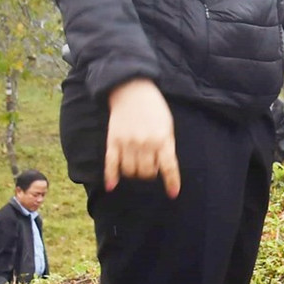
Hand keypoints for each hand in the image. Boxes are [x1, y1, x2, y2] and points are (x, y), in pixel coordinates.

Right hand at [105, 78, 179, 195]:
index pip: (169, 167)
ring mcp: (127, 143)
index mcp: (163, 139)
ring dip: (134, 174)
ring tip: (137, 167)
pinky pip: (110, 163)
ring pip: (130, 171)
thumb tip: (164, 166)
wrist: (131, 90)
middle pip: (147, 173)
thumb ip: (167, 145)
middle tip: (150, 168)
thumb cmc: (154, 108)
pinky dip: (111, 176)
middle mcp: (145, 143)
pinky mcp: (112, 141)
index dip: (172, 182)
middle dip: (150, 174)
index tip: (173, 194)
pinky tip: (111, 186)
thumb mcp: (167, 125)